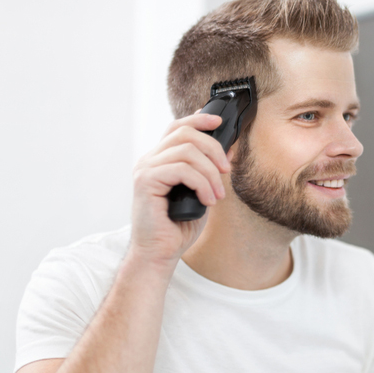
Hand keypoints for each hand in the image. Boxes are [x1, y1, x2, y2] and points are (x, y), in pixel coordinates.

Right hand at [129, 113, 230, 271]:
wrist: (160, 253)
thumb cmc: (177, 227)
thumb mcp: (202, 193)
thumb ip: (209, 171)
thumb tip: (228, 150)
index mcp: (160, 160)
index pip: (177, 127)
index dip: (198, 119)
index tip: (219, 122)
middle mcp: (149, 160)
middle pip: (184, 132)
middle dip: (213, 147)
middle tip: (226, 170)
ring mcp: (145, 169)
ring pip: (186, 151)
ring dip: (210, 172)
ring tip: (217, 195)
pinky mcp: (145, 181)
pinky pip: (181, 169)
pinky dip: (202, 184)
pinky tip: (207, 200)